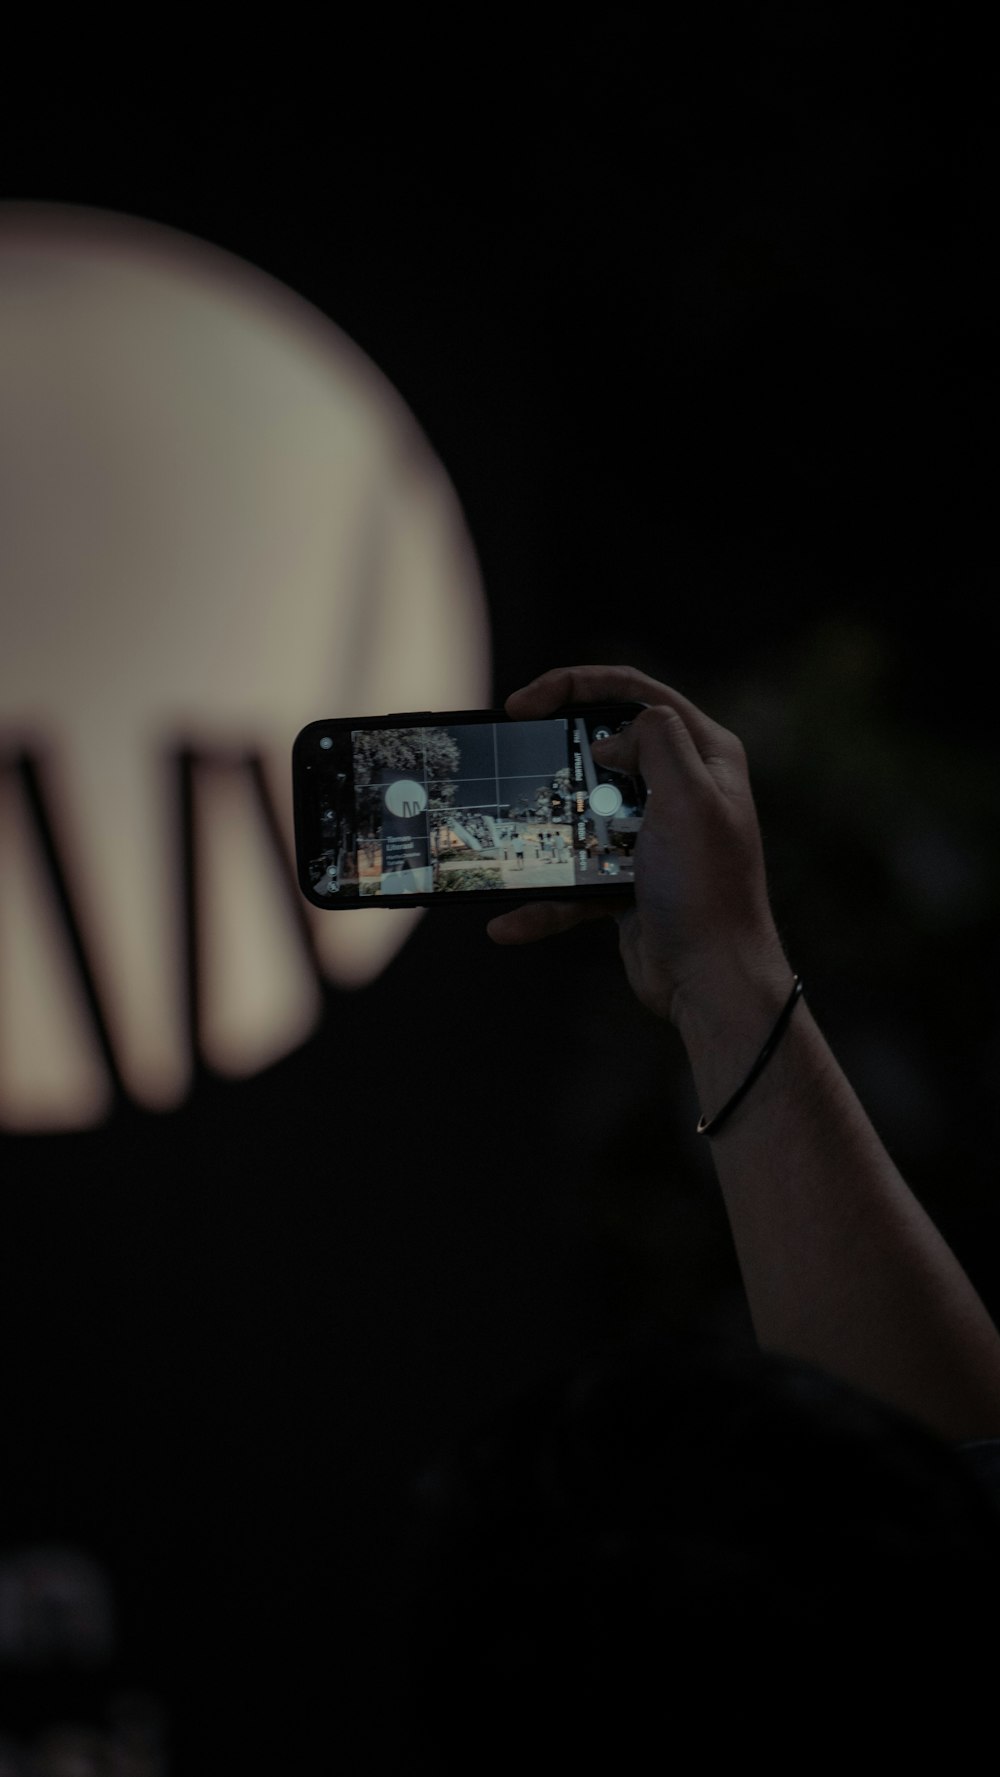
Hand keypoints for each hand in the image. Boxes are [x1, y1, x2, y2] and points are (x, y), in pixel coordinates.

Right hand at [486, 665, 787, 1026]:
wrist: (712, 980)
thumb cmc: (707, 890)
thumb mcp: (688, 798)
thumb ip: (656, 741)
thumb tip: (612, 736)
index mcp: (704, 755)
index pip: (634, 693)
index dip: (574, 685)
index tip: (522, 702)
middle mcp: (680, 787)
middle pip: (601, 745)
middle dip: (553, 752)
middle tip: (509, 753)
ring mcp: (651, 834)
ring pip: (580, 811)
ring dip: (543, 829)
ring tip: (505, 840)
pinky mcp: (627, 878)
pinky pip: (573, 876)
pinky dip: (542, 899)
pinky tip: (509, 922)